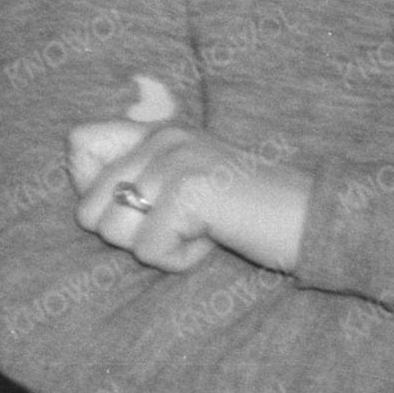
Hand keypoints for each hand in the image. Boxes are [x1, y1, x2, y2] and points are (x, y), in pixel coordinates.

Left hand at [73, 71, 312, 276]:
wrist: (314, 218)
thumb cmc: (247, 215)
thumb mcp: (186, 187)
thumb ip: (138, 180)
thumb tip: (83, 205)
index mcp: (158, 132)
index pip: (79, 141)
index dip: (89, 187)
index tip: (136, 206)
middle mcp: (162, 138)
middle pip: (89, 209)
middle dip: (131, 235)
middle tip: (182, 225)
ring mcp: (176, 160)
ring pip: (115, 233)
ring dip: (157, 249)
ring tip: (201, 230)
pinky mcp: (189, 190)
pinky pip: (149, 250)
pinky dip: (180, 260)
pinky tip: (214, 239)